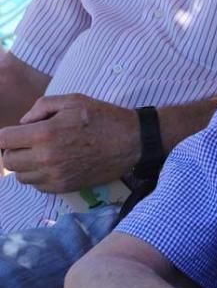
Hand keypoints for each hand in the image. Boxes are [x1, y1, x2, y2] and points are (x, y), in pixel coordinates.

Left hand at [0, 94, 139, 193]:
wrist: (132, 141)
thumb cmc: (104, 117)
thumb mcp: (74, 100)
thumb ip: (41, 107)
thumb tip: (23, 123)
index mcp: (44, 134)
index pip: (4, 140)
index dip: (7, 135)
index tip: (16, 132)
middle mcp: (45, 158)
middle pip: (8, 161)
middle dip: (14, 149)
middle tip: (30, 141)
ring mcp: (54, 176)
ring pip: (20, 176)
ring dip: (26, 164)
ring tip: (43, 153)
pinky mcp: (63, 188)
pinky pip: (36, 185)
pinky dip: (39, 175)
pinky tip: (54, 163)